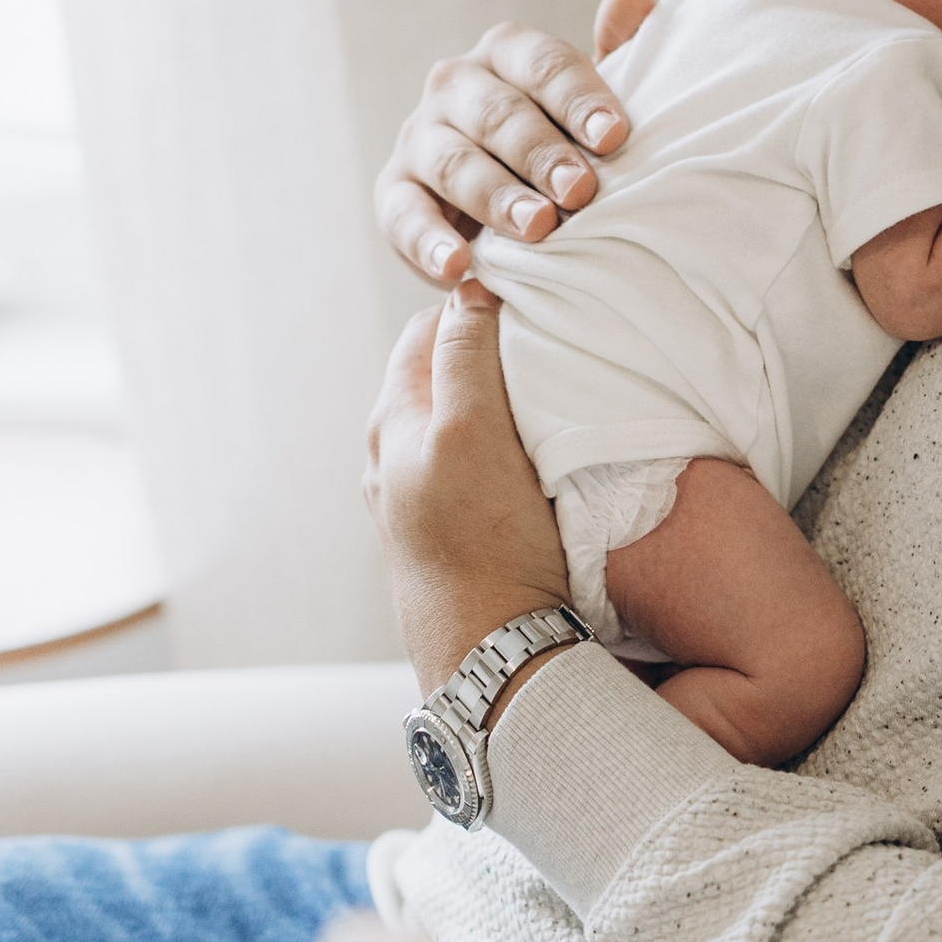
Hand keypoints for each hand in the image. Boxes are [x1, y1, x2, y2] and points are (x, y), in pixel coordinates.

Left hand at [364, 281, 569, 698]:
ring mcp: (417, 497)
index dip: (477, 305)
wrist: (493, 653)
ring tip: (550, 391)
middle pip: (443, 371)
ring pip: (461, 417)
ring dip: (498, 397)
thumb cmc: (483, 540)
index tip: (531, 301)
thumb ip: (463, 355)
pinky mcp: (449, 532)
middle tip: (549, 340)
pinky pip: (473, 462)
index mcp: (391, 419)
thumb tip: (467, 288)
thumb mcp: (471, 430)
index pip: (431, 326)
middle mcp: (393, 455)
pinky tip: (537, 453)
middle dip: (488, 349)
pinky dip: (502, 441)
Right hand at [373, 0, 654, 286]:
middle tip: (581, 192)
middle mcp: (455, 85)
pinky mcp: (393, 194)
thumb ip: (618, 55)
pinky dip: (429, 243)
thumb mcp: (591, 106)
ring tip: (539, 229)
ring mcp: (418, 138)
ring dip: (497, 197)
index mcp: (507, 53)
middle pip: (499, 113)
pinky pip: (404, 216)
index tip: (615, 137)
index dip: (580, 98)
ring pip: (456, 163)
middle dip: (542, 153)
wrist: (506, 207)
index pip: (543, 64)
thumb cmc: (562, 143)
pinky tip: (458, 267)